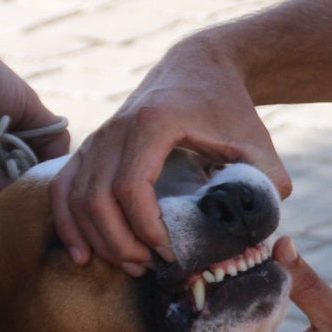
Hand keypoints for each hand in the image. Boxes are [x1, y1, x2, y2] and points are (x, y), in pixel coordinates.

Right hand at [51, 39, 290, 268]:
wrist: (199, 65)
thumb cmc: (228, 104)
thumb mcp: (256, 139)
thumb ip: (267, 181)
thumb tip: (265, 230)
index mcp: (154, 123)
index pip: (131, 186)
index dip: (146, 228)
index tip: (171, 253)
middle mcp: (116, 128)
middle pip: (97, 198)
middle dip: (121, 243)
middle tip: (152, 267)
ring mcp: (98, 136)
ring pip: (76, 197)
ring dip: (98, 239)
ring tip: (132, 265)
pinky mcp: (91, 146)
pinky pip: (64, 189)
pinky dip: (69, 224)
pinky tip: (84, 255)